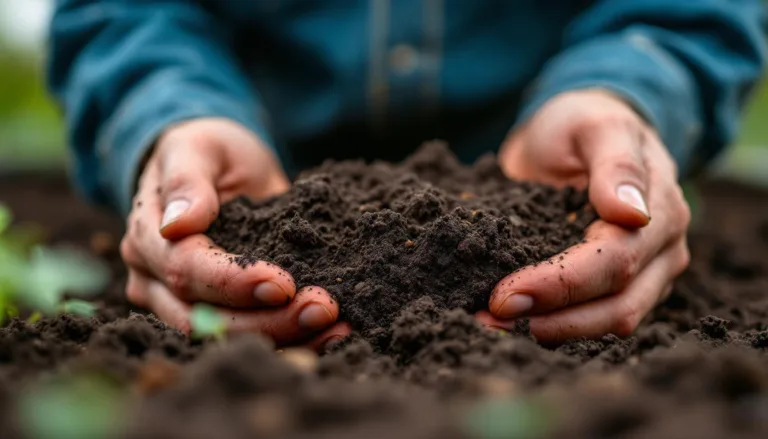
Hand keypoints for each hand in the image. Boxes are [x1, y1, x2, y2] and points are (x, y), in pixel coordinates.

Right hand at [120, 118, 350, 349]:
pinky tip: (331, 335)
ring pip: (225, 337)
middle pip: (203, 318)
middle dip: (267, 321)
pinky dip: (291, 341)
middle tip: (322, 310)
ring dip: (284, 338)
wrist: (221, 167)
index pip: (186, 270)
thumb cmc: (208, 151)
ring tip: (335, 329)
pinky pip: (248, 337)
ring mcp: (180, 303)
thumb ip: (187, 180)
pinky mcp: (215, 313)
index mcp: (147, 237)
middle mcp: (154, 280)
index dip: (233, 281)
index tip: (283, 284)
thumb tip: (177, 225)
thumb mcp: (199, 147)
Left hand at [476, 90, 690, 342]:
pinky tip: (509, 321)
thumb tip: (632, 213)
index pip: (614, 262)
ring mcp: (645, 275)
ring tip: (494, 325)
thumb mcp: (596, 125)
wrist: (575, 134)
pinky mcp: (617, 287)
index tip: (506, 296)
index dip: (561, 284)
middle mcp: (661, 251)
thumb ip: (616, 164)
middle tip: (492, 319)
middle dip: (554, 320)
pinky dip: (552, 325)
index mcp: (660, 211)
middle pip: (617, 306)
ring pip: (607, 323)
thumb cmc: (584, 123)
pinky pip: (591, 318)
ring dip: (552, 331)